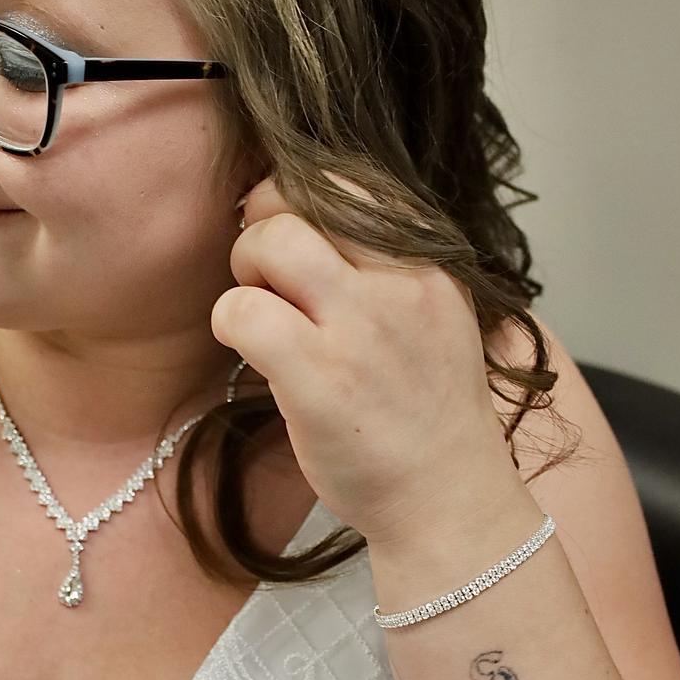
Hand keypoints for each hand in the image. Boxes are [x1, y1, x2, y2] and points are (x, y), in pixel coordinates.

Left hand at [210, 173, 522, 549]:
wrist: (449, 501)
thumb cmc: (428, 412)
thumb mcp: (433, 314)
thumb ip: (386, 263)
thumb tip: (307, 209)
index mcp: (428, 264)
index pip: (348, 178)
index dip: (298, 195)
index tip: (291, 233)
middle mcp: (400, 287)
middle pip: (299, 196)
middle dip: (263, 224)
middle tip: (267, 274)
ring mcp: (360, 332)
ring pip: (267, 242)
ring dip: (244, 273)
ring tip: (264, 316)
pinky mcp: (320, 381)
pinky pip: (242, 312)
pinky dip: (231, 325)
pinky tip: (255, 354)